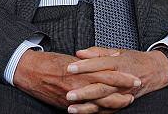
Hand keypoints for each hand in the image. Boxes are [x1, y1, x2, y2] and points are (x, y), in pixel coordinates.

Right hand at [13, 50, 140, 111]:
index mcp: (82, 69)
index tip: (134, 77)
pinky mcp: (67, 104)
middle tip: (136, 89)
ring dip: (114, 102)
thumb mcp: (73, 59)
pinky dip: (97, 111)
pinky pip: (86, 110)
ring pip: (99, 102)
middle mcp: (80, 83)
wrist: (30, 71)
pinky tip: (106, 112)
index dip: (122, 77)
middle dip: (123, 90)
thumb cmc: (51, 62)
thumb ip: (89, 62)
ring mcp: (74, 95)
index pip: (107, 73)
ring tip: (127, 101)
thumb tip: (106, 60)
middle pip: (107, 89)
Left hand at [64, 47, 167, 111]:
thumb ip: (97, 52)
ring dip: (87, 106)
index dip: (84, 66)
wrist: (154, 71)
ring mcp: (122, 93)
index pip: (100, 65)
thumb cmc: (133, 60)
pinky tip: (82, 113)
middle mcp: (121, 80)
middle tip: (68, 93)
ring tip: (71, 108)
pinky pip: (108, 109)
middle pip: (101, 87)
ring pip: (104, 101)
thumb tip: (80, 53)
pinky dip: (95, 112)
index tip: (70, 68)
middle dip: (84, 92)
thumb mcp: (117, 51)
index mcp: (118, 64)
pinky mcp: (123, 102)